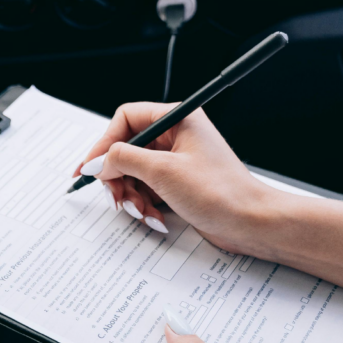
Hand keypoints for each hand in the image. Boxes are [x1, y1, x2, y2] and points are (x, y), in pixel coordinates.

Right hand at [73, 102, 279, 252]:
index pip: (125, 119)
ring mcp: (176, 160)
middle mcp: (175, 136)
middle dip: (118, 177)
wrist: (251, 223)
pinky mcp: (177, 183)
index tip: (91, 167)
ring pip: (133, 172)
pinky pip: (146, 189)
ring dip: (131, 195)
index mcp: (176, 119)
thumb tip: (95, 162)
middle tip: (116, 196)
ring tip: (141, 211)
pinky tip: (155, 217)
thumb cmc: (221, 192)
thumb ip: (121, 160)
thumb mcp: (162, 172)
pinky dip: (144, 204)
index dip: (104, 143)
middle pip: (125, 149)